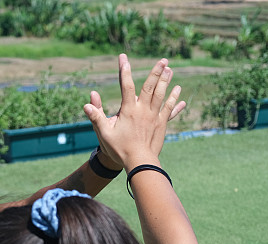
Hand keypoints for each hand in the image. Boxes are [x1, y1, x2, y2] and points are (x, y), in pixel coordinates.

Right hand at [84, 55, 184, 170]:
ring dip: (166, 82)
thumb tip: (87, 103)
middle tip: (163, 60)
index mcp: (128, 110)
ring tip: (170, 70)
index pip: (125, 85)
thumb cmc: (119, 149)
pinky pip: (169, 110)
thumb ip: (96, 116)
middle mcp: (143, 110)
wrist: (139, 162)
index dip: (124, 70)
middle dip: (156, 72)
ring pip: (162, 95)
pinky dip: (175, 101)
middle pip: (151, 86)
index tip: (123, 58)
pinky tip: (180, 95)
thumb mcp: (104, 133)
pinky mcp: (161, 124)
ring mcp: (154, 117)